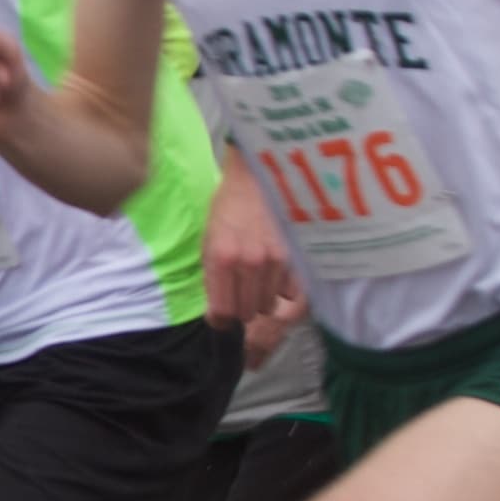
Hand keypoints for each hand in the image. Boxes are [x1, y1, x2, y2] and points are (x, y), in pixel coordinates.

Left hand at [200, 167, 302, 340]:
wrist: (257, 180)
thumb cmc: (227, 209)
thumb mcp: (207, 241)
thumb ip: (212, 277)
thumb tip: (218, 310)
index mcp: (221, 259)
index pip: (222, 312)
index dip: (219, 320)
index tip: (219, 317)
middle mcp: (248, 263)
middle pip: (246, 313)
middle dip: (239, 311)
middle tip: (237, 299)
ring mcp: (273, 261)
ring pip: (268, 305)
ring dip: (259, 301)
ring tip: (254, 285)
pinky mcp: (292, 257)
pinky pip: (288, 292)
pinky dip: (279, 290)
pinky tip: (272, 277)